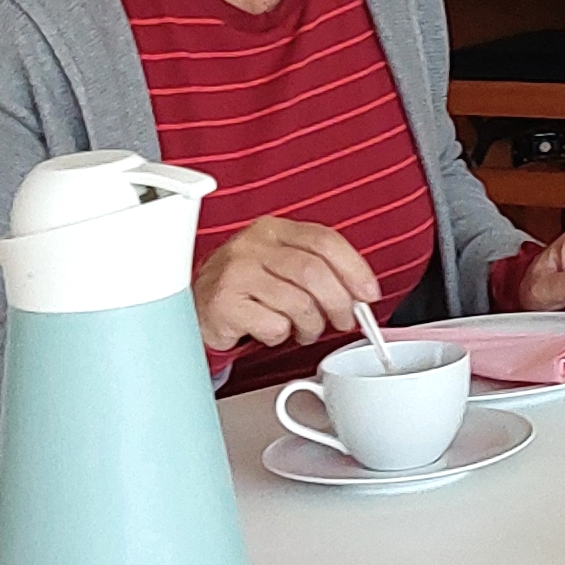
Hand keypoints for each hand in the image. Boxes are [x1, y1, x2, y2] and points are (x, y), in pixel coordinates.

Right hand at [192, 217, 380, 352]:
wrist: (196, 304)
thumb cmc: (247, 286)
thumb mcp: (280, 263)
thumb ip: (318, 267)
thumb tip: (359, 292)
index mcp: (274, 229)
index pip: (325, 240)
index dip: (354, 268)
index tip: (368, 293)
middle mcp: (253, 245)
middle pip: (314, 272)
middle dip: (339, 303)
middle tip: (342, 320)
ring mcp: (235, 273)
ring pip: (298, 303)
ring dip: (312, 325)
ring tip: (306, 330)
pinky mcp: (224, 304)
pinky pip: (273, 325)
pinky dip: (282, 335)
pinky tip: (273, 330)